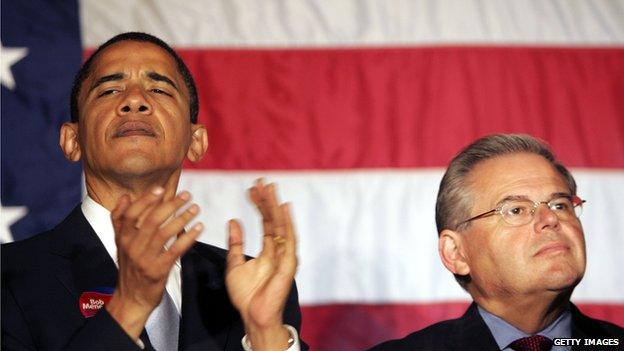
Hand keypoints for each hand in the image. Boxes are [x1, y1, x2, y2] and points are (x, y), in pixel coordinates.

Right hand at [105, 187, 202, 339]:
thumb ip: (120, 219)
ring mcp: (145, 259)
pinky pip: (175, 250)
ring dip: (183, 218)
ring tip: (195, 208)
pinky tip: (198, 228)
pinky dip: (188, 237)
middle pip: (152, 220)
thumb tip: (124, 196)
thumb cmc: (130, 267)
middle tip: (187, 195)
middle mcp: (132, 247)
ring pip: (165, 233)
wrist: (132, 298)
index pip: (132, 214)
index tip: (162, 188)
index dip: (146, 200)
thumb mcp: (120, 243)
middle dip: (171, 205)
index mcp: (122, 238)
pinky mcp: (158, 270)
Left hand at [226, 180, 297, 349]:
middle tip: (262, 181)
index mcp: (269, 250)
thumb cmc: (246, 295)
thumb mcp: (235, 264)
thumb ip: (235, 243)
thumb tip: (233, 220)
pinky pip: (289, 239)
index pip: (266, 222)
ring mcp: (285, 256)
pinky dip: (287, 222)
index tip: (252, 188)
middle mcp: (280, 250)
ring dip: (276, 206)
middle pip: (275, 220)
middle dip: (268, 200)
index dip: (259, 205)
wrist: (253, 315)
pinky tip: (284, 207)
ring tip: (270, 188)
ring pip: (282, 225)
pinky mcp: (288, 263)